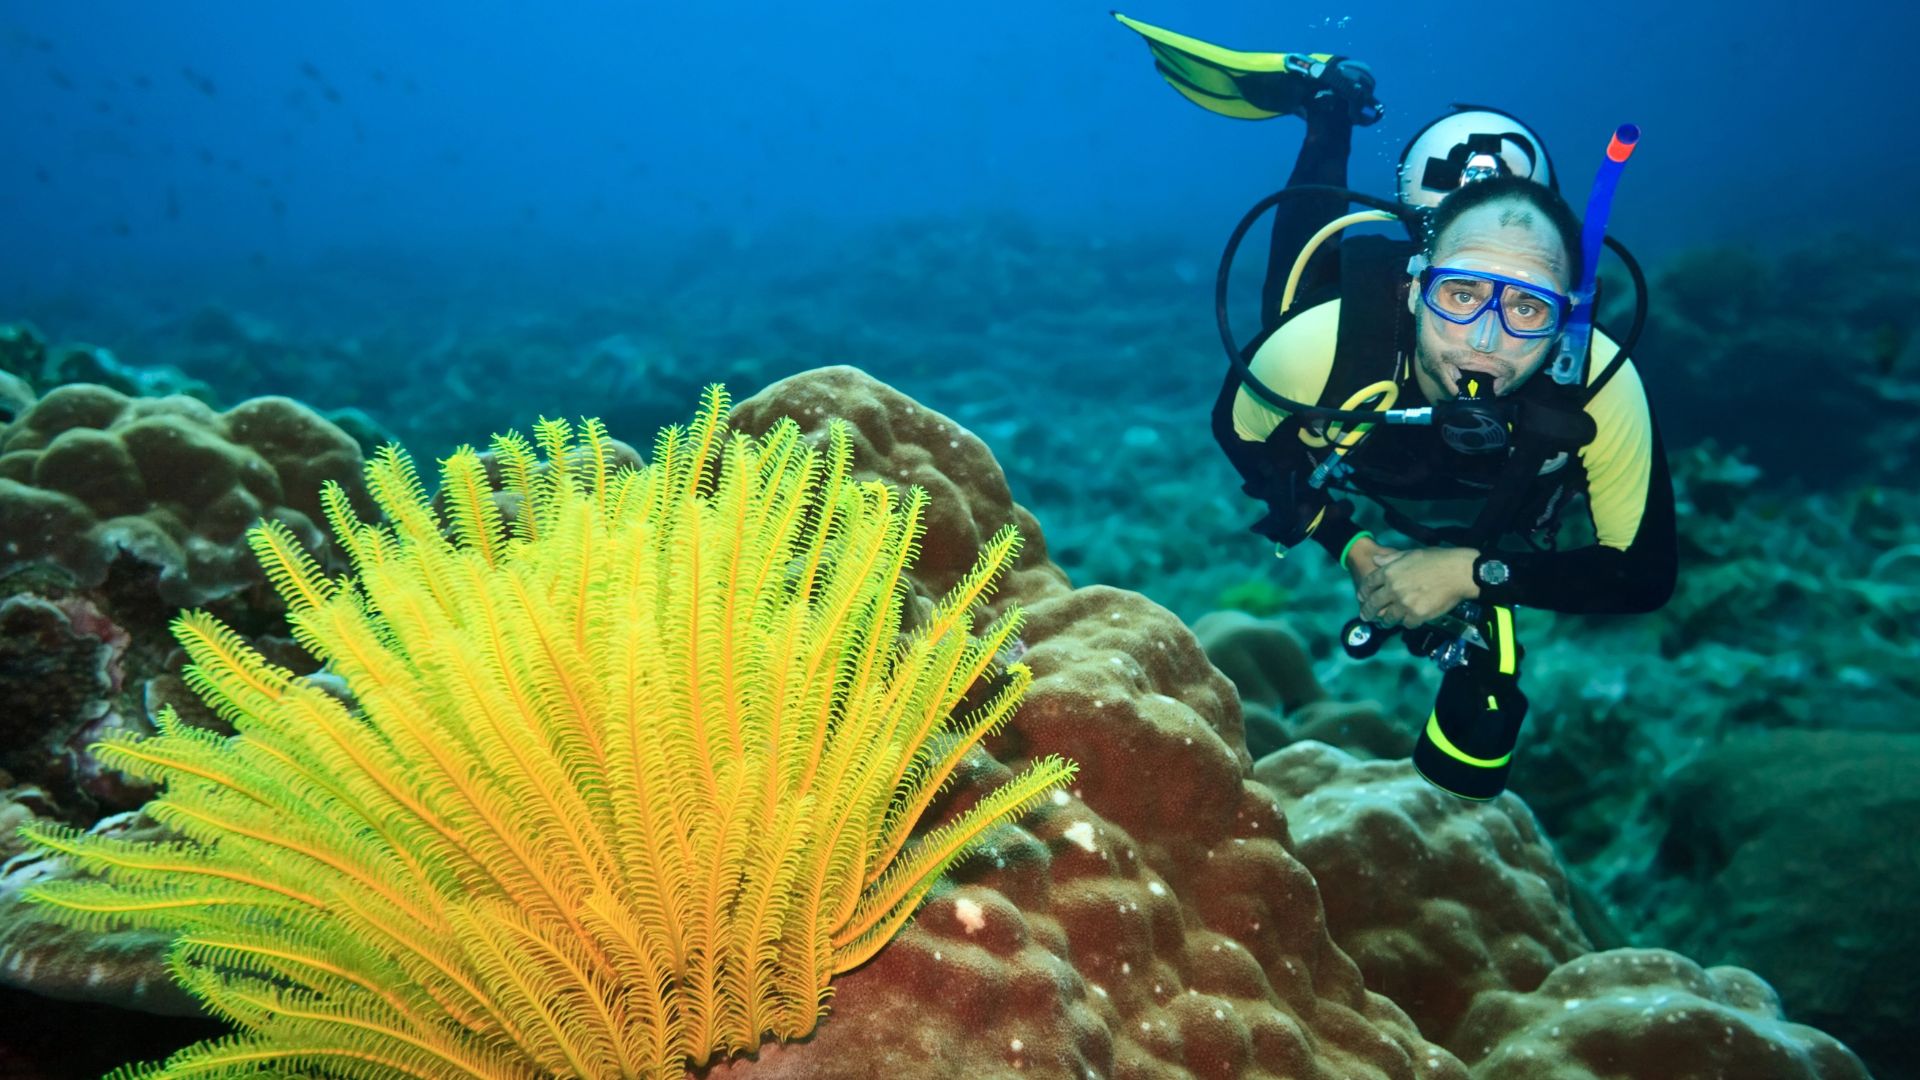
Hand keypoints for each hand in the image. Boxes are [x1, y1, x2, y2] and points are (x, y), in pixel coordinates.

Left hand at [1355, 547, 1479, 628]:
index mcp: (1389, 572)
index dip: (1363, 592)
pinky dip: (1406, 622)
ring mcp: (1404, 604)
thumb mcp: (1411, 554)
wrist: (1458, 573)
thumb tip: (1375, 560)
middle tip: (1366, 617)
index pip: (1368, 584)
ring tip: (1385, 623)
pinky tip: (1408, 620)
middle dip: (1367, 612)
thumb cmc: (1437, 560)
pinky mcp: (1417, 616)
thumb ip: (1391, 559)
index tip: (1362, 597)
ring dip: (1386, 621)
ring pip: (1388, 618)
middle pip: (1373, 605)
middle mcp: (1393, 590)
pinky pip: (1406, 624)